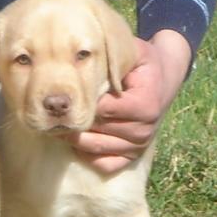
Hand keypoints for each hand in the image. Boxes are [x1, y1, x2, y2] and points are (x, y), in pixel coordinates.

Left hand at [66, 30, 190, 172]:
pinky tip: (77, 142)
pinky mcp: (132, 157)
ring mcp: (138, 146)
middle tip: (54, 114)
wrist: (163, 81)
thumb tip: (85, 60)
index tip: (66, 96)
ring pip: (96, 148)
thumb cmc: (142, 64)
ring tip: (59, 126)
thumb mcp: (134, 52)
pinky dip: (88, 156)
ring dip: (74, 139)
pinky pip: (105, 164)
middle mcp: (144, 129)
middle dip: (73, 122)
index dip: (82, 103)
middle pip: (96, 130)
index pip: (102, 110)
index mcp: (145, 104)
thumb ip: (114, 57)